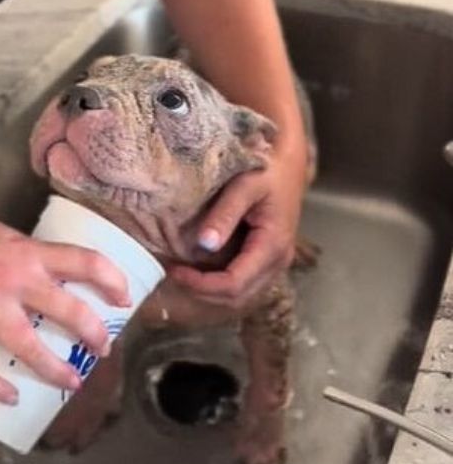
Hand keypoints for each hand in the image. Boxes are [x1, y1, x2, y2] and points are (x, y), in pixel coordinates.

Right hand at [0, 196, 129, 403]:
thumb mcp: (9, 237)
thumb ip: (33, 260)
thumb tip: (60, 283)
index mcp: (31, 252)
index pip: (87, 261)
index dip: (113, 281)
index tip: (125, 298)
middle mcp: (15, 280)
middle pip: (70, 311)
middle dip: (94, 334)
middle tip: (104, 347)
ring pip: (31, 348)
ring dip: (56, 371)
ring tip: (72, 383)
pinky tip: (10, 397)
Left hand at [170, 149, 305, 307]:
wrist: (289, 167)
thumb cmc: (266, 171)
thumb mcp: (244, 186)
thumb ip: (225, 214)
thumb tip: (205, 245)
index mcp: (272, 246)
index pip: (234, 283)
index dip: (201, 284)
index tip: (175, 269)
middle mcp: (278, 262)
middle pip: (237, 297)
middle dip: (202, 291)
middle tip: (173, 272)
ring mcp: (275, 265)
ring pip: (240, 296)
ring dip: (210, 291)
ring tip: (183, 272)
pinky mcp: (267, 261)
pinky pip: (243, 285)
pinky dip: (219, 284)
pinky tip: (200, 269)